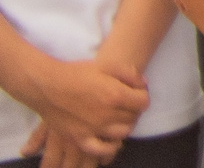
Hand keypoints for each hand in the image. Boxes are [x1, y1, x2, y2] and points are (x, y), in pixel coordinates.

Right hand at [23, 56, 148, 159]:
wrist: (46, 85)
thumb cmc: (77, 72)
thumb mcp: (107, 65)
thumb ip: (130, 74)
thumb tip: (143, 85)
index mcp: (116, 95)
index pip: (144, 102)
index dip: (142, 96)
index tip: (135, 92)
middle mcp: (107, 115)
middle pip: (133, 117)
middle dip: (133, 109)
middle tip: (125, 103)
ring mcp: (93, 129)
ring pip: (122, 133)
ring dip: (124, 125)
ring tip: (117, 117)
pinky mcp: (79, 138)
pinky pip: (100, 149)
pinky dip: (109, 147)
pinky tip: (110, 139)